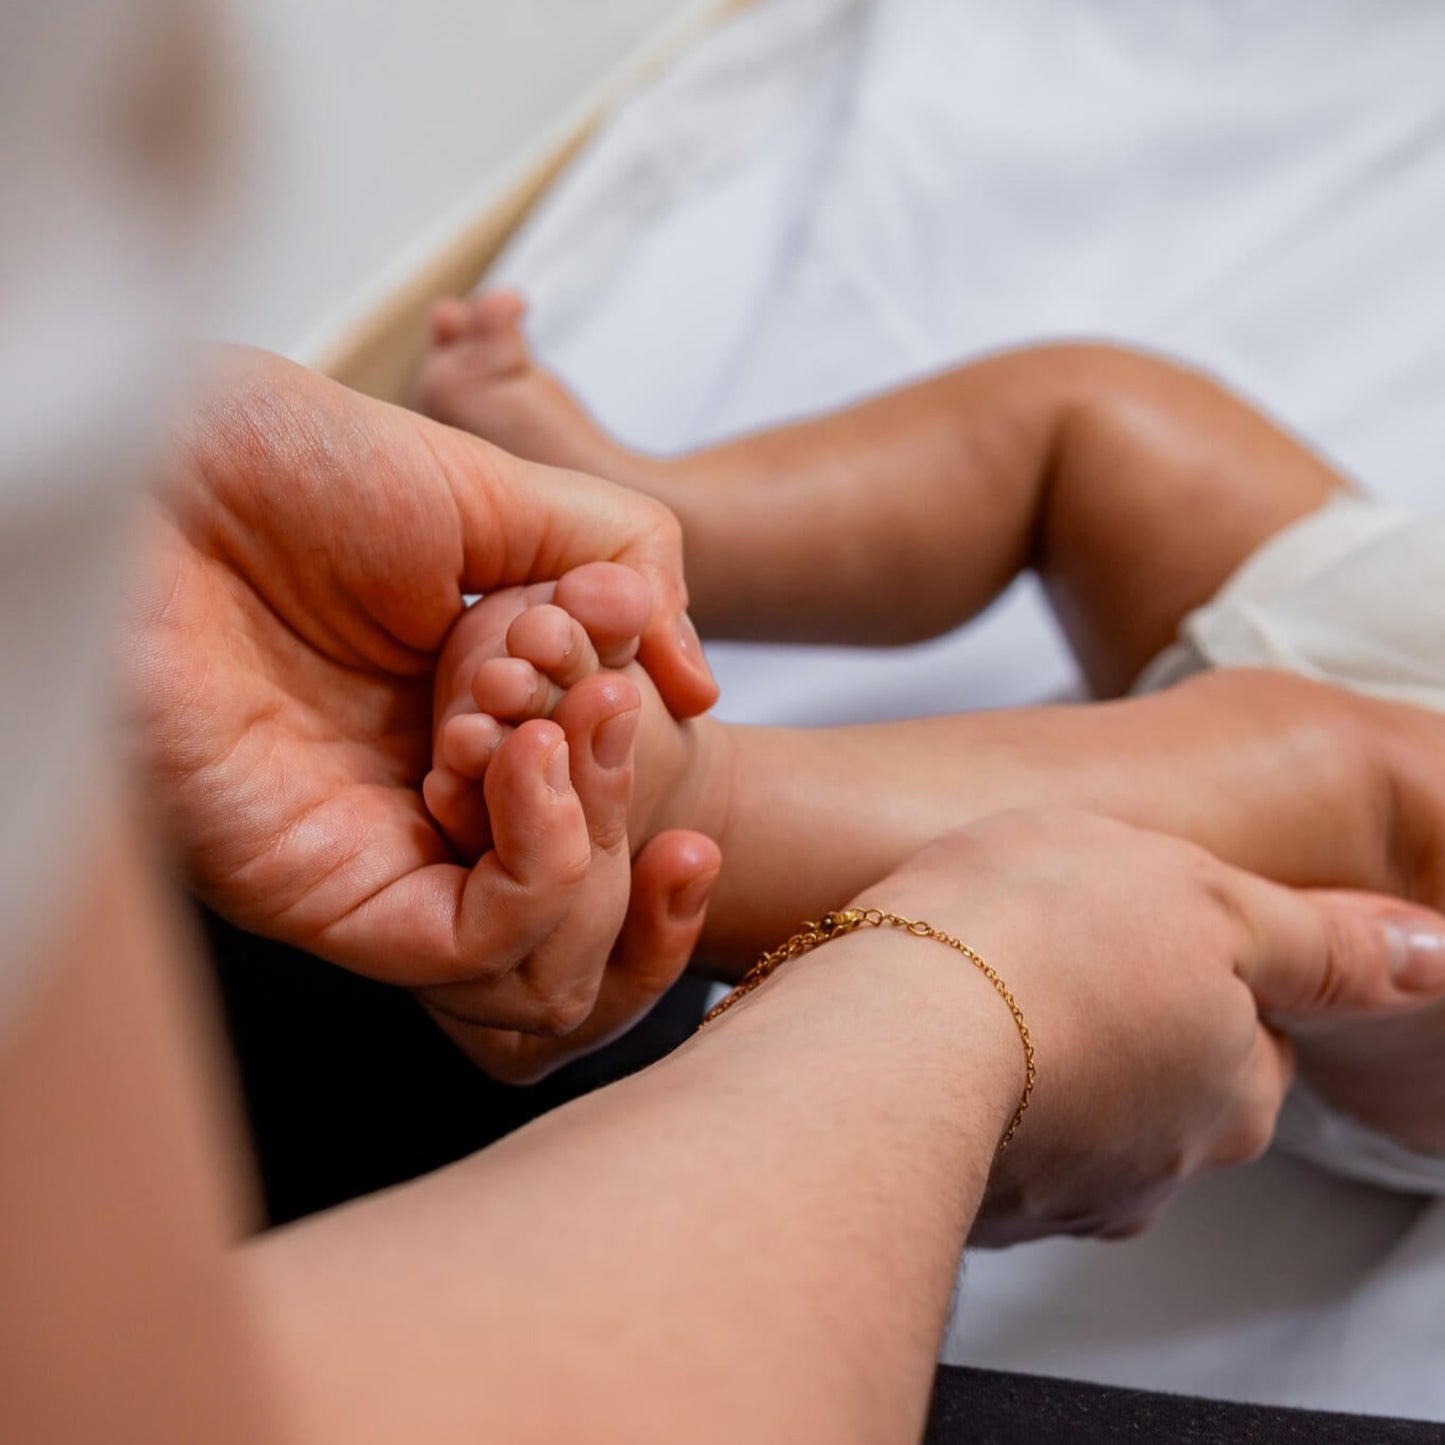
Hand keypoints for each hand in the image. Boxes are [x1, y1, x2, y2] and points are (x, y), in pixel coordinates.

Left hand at [130, 347, 715, 997]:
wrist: (163, 467)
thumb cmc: (299, 466)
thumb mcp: (507, 495)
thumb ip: (629, 567)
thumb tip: (696, 690)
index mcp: (476, 716)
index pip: (603, 804)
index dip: (639, 746)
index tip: (631, 661)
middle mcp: (435, 801)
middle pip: (597, 884)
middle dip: (619, 777)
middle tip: (590, 681)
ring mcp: (386, 855)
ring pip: (553, 940)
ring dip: (589, 818)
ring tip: (546, 710)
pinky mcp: (333, 894)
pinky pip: (476, 943)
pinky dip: (540, 865)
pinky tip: (520, 755)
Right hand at [846, 810, 1444, 1244]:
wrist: (884, 1033)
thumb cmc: (1034, 937)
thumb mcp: (1204, 891)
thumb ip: (1325, 938)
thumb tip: (1442, 956)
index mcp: (1234, 1085)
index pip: (1241, 1021)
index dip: (1175, 949)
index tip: (1111, 912)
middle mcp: (1165, 1163)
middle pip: (1156, 1071)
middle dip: (1109, 1007)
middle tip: (1036, 937)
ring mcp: (1065, 1194)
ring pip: (1069, 1107)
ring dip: (1034, 1051)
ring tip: (965, 980)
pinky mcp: (975, 1207)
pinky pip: (991, 1138)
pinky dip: (969, 1094)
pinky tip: (924, 1037)